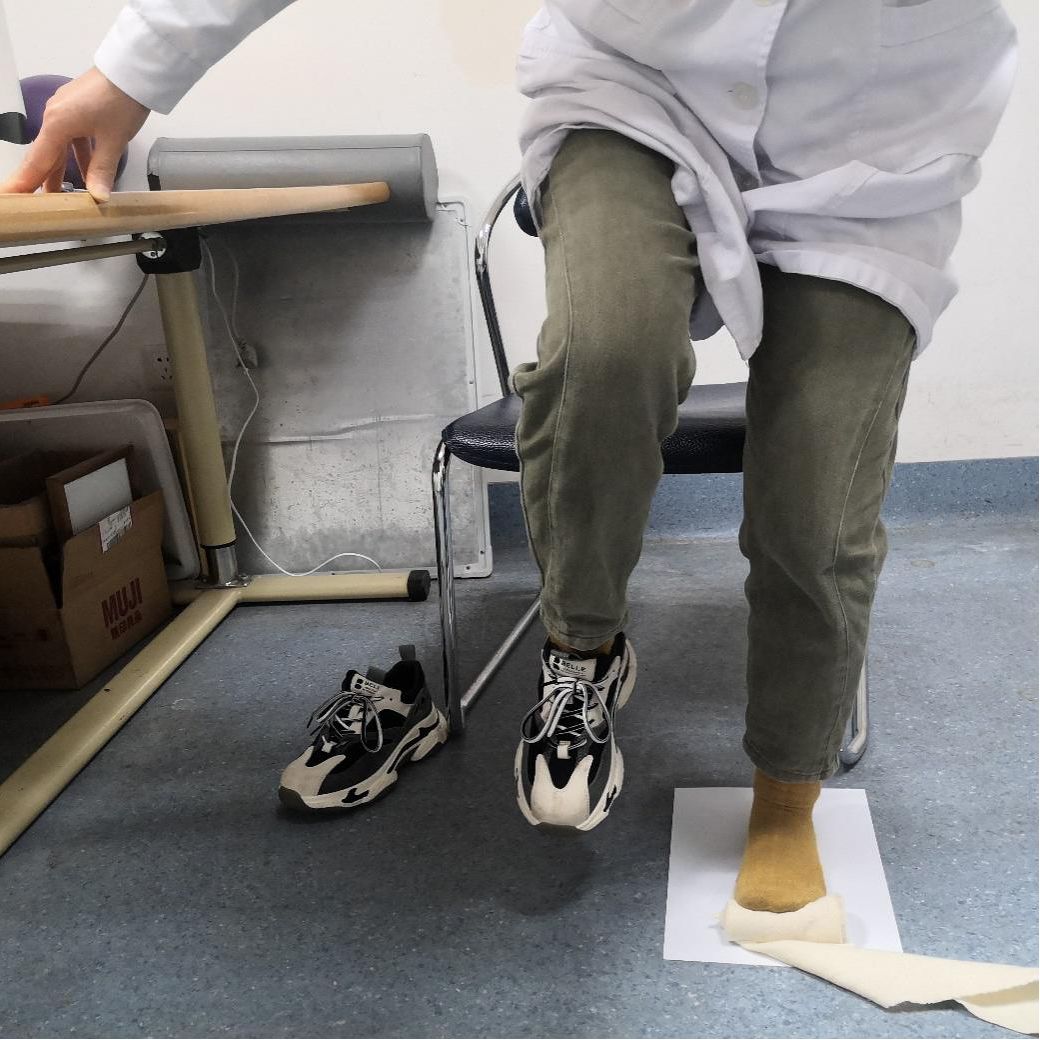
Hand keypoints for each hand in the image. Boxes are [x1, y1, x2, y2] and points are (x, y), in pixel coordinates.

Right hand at [0, 67, 149, 199]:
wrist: (133, 71)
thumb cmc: (121, 100)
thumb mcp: (113, 141)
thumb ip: (102, 170)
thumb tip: (97, 197)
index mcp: (57, 124)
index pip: (37, 161)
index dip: (24, 182)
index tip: (11, 196)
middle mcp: (56, 116)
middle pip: (45, 155)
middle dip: (39, 180)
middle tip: (32, 202)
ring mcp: (66, 112)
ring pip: (60, 148)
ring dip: (60, 171)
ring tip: (58, 195)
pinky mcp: (78, 110)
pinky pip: (72, 139)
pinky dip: (77, 157)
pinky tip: (86, 174)